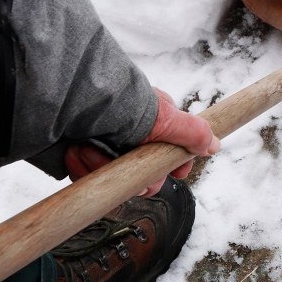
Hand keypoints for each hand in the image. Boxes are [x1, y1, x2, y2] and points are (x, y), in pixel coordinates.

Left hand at [63, 87, 220, 195]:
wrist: (66, 101)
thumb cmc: (118, 103)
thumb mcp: (164, 117)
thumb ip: (193, 132)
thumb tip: (215, 145)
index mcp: (153, 125)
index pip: (168, 158)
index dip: (169, 169)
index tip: (174, 173)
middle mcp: (129, 137)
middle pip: (142, 176)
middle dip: (133, 172)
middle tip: (124, 161)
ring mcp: (103, 148)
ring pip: (114, 180)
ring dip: (100, 166)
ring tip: (88, 146)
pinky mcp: (78, 157)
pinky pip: (86, 179)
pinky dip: (80, 166)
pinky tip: (75, 150)